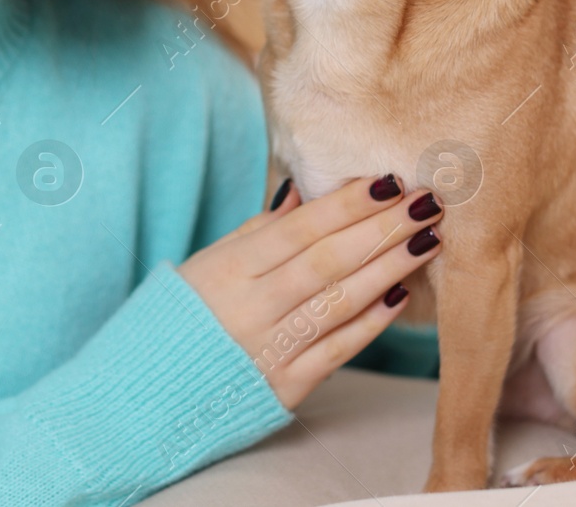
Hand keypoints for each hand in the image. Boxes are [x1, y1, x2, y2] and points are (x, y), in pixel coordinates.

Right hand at [178, 173, 443, 409]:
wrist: (148, 395)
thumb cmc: (184, 318)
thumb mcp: (209, 264)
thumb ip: (260, 231)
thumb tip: (304, 191)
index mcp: (230, 268)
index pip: (299, 228)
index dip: (347, 204)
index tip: (388, 180)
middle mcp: (252, 306)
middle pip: (328, 260)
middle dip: (382, 228)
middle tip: (426, 202)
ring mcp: (270, 348)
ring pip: (340, 301)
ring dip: (389, 268)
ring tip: (427, 240)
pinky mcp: (286, 387)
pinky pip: (337, 350)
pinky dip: (371, 322)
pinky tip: (400, 295)